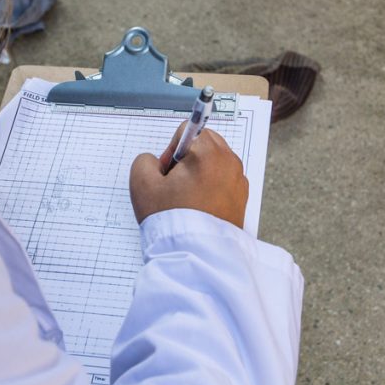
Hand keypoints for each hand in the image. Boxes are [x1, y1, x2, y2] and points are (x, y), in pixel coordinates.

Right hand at [129, 121, 248, 227]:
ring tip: (187, 199)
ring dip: (199, 173)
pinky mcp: (242, 196)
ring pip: (214, 162)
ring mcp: (238, 179)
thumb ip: (144, 160)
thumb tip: (156, 162)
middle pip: (204, 143)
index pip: (187, 130)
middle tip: (175, 186)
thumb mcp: (142, 185)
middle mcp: (229, 161)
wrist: (197, 254)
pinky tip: (199, 207)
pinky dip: (212, 188)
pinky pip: (223, 180)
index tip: (168, 173)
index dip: (170, 150)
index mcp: (208, 152)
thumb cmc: (173, 220)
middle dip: (187, 159)